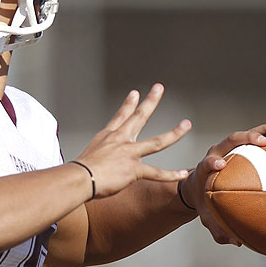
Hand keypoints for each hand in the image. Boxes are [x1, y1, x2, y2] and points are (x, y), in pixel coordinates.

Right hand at [75, 83, 191, 198]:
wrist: (79, 178)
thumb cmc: (79, 172)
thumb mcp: (87, 156)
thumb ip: (96, 157)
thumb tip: (93, 164)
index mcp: (107, 136)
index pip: (120, 116)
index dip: (129, 104)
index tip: (135, 93)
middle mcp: (120, 140)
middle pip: (139, 117)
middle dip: (150, 101)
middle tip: (159, 88)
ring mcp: (129, 153)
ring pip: (157, 142)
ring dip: (174, 133)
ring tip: (186, 125)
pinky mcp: (134, 169)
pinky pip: (156, 173)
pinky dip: (171, 175)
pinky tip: (182, 174)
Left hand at [181, 123, 265, 245]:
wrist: (198, 184)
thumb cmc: (204, 201)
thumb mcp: (207, 217)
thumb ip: (217, 229)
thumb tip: (235, 242)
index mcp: (206, 168)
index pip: (208, 162)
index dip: (213, 161)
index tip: (221, 164)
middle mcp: (219, 152)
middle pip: (231, 139)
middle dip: (246, 138)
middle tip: (262, 142)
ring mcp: (231, 146)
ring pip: (248, 133)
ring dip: (265, 131)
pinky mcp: (242, 145)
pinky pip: (260, 136)